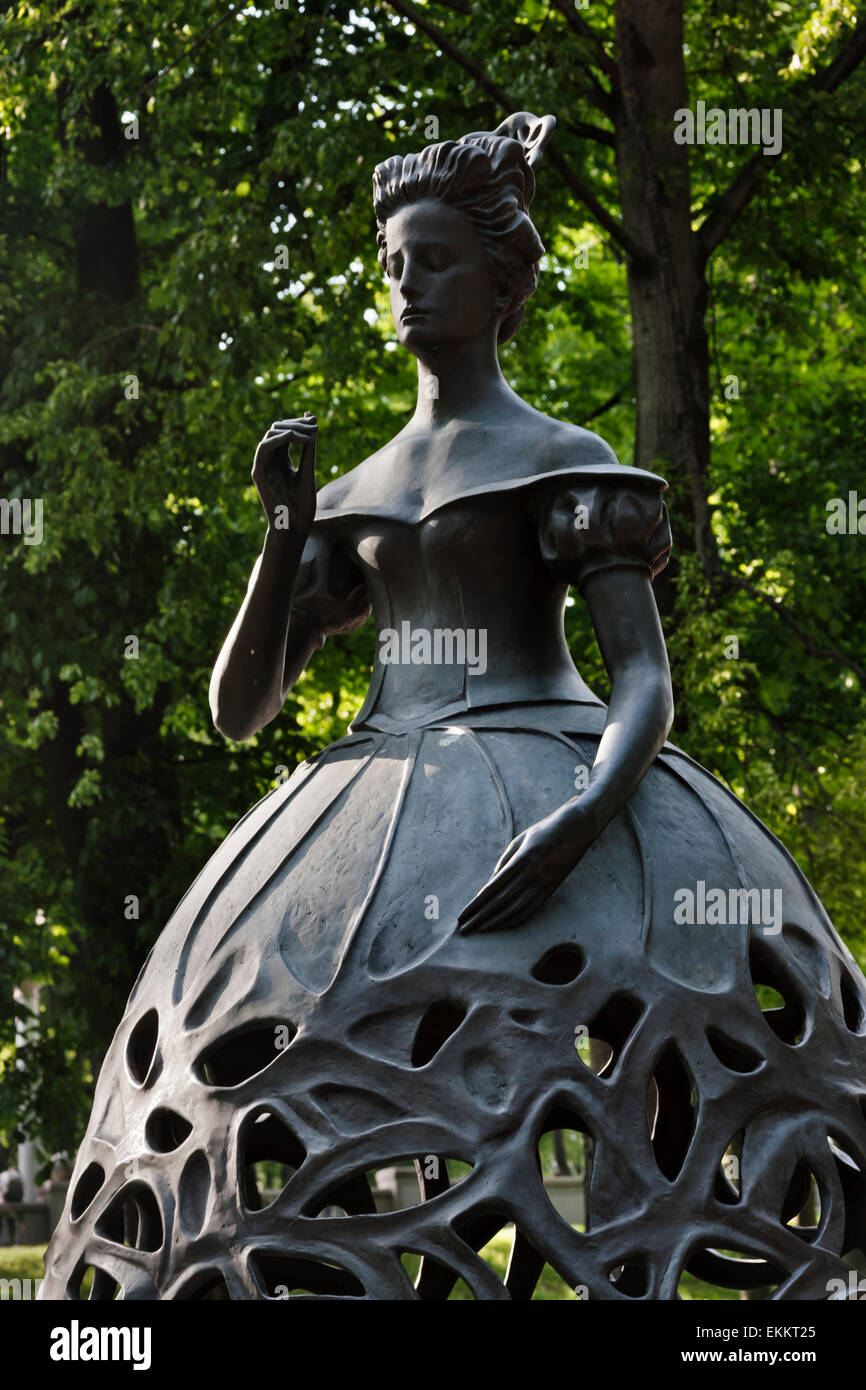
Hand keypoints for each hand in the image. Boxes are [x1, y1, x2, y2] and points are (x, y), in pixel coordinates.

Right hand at [252, 413, 317, 536]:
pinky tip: (292, 437)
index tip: (316, 422)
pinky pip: (263, 449)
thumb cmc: (302, 504)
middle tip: (314, 427)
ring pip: (270, 435)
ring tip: (308, 435)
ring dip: (289, 430)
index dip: (300, 423)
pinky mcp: (259, 473)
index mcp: (282, 460)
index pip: (286, 432)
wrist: (294, 527)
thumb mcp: (308, 469)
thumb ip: (308, 448)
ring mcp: (264, 466)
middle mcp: (271, 460)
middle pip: (278, 429)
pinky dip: (277, 439)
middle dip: (297, 424)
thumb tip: (312, 421)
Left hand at [457, 801, 593, 934]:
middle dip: (481, 917)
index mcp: (521, 861)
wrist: (576, 828)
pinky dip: (516, 919)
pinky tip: (504, 925)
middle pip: (501, 902)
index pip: (492, 888)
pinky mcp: (552, 889)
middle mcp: (532, 875)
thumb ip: (504, 862)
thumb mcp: (519, 841)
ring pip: (516, 909)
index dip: (476, 905)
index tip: (463, 915)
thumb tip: (490, 885)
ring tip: (480, 931)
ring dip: (496, 922)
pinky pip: (532, 909)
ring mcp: (543, 884)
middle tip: (464, 930)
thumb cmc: (543, 831)